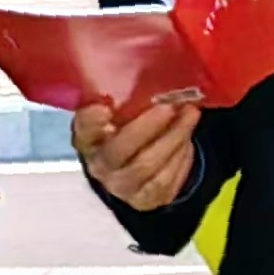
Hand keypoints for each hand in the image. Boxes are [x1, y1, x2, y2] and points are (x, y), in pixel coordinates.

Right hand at [73, 99, 200, 210]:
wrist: (136, 166)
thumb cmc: (128, 128)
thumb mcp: (121, 111)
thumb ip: (125, 98)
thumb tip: (151, 76)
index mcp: (87, 137)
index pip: (84, 129)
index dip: (92, 120)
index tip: (105, 108)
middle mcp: (99, 164)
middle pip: (118, 151)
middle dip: (146, 127)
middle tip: (169, 106)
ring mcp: (121, 186)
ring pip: (147, 166)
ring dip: (173, 137)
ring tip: (190, 114)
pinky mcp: (145, 199)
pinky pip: (165, 180)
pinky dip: (181, 156)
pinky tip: (186, 138)